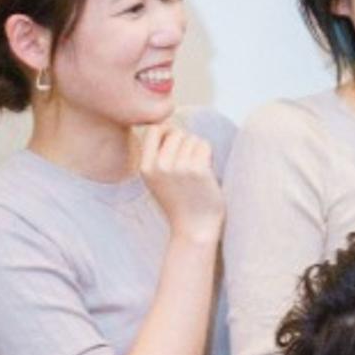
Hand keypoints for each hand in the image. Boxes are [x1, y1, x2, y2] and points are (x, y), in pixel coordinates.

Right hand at [137, 120, 223, 245]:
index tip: (177, 145)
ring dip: (199, 148)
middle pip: (177, 132)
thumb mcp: (156, 180)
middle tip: (191, 161)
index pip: (154, 130)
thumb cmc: (179, 203)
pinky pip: (204, 145)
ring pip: (192, 138)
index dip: (168, 132)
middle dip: (187, 141)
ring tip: (198, 167)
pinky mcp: (198, 170)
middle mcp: (160, 165)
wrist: (194, 228)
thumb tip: (169, 127)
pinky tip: (207, 169)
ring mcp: (179, 167)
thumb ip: (157, 156)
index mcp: (145, 167)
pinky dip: (208, 153)